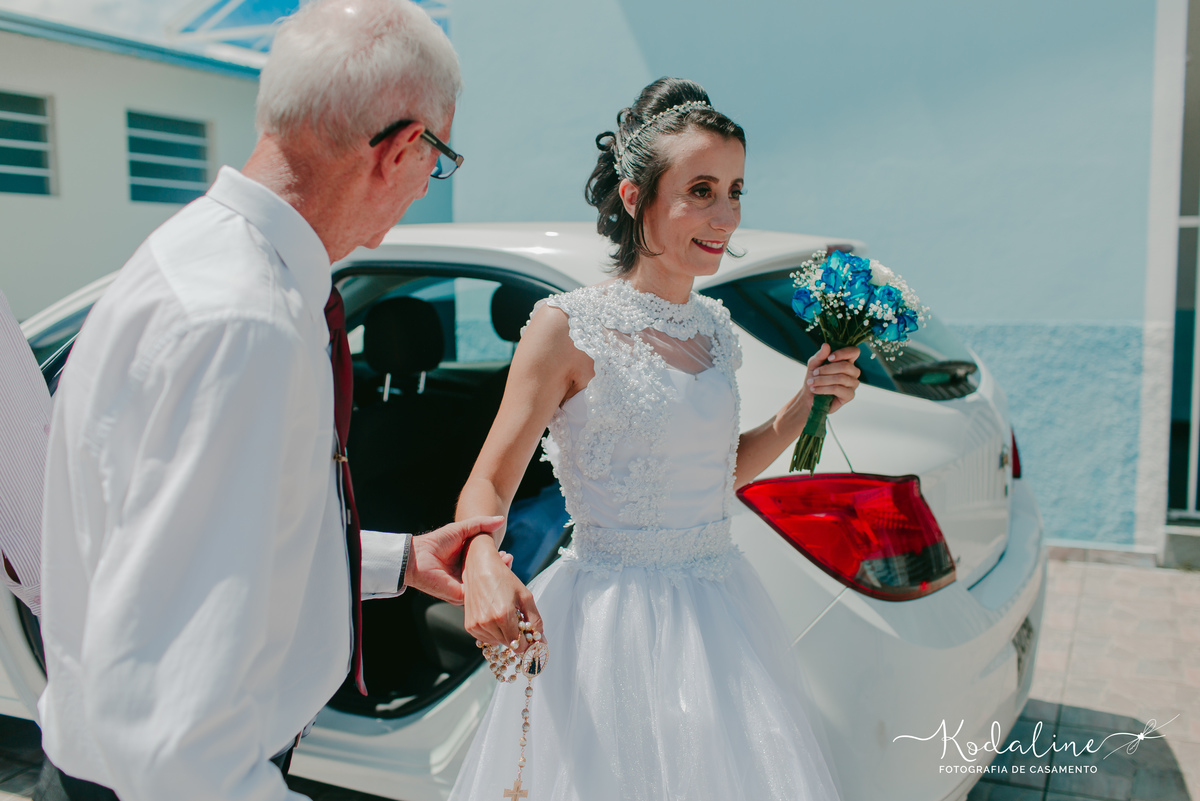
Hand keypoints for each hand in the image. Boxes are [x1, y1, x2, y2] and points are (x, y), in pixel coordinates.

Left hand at [403, 516, 506, 603]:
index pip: (487, 566)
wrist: (418, 555)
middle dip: (502, 569)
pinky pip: (477, 596)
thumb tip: (501, 520)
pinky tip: (495, 578)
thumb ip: (481, 525)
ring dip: (497, 578)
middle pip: (489, 577)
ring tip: (505, 565)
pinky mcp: (458, 596)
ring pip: (485, 587)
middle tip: (509, 559)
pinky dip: (487, 588)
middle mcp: (466, 577)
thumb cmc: (435, 542)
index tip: (507, 554)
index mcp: (466, 564)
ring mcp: (463, 588)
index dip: (499, 561)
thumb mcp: (462, 529)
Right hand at [462, 535, 543, 652]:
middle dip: (517, 637)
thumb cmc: (503, 579)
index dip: (528, 643)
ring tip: (505, 615)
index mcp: (503, 616)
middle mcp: (488, 623)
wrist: (480, 567)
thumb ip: (535, 621)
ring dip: (505, 634)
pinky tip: (495, 617)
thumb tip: (541, 642)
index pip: (519, 646)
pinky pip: (486, 639)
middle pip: (509, 645)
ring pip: (498, 643)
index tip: (531, 638)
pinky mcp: (470, 626)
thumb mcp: (525, 597)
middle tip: (518, 619)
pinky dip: (494, 633)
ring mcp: (477, 625)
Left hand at [803, 343, 861, 413]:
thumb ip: (820, 355)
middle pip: (846, 366)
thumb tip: (826, 345)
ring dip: (822, 380)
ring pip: (841, 378)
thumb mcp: (813, 365)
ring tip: (811, 382)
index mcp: (847, 361)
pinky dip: (823, 389)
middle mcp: (853, 372)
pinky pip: (838, 389)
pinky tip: (815, 390)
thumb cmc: (814, 378)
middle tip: (814, 373)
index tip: (829, 358)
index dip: (843, 353)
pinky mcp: (850, 395)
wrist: (809, 397)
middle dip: (826, 369)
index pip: (854, 352)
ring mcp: (853, 384)